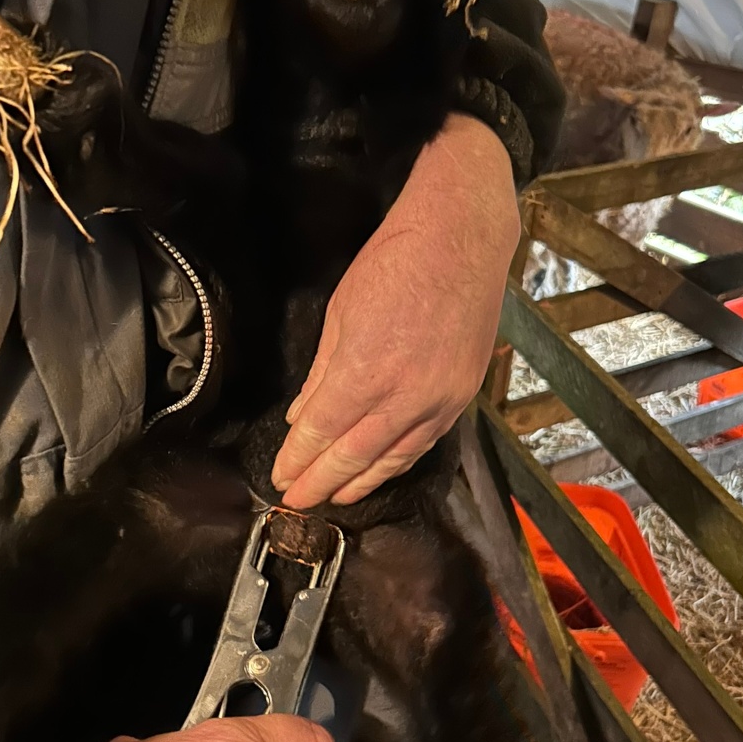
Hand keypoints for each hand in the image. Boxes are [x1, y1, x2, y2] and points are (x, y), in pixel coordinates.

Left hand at [272, 115, 518, 508]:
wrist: (461, 240)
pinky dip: (396, 463)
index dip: (298, 460)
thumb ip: (321, 376)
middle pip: (355, 457)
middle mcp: (404, 396)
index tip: (280, 478)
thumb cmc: (393, 264)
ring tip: (334, 498)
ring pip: (393, 458)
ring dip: (360, 483)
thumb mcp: (341, 314)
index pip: (321, 432)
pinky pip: (423, 443)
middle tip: (297, 501)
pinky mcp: (462, 396)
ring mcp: (439, 400)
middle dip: (321, 483)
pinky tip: (379, 471)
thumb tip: (300, 418)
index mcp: (364, 371)